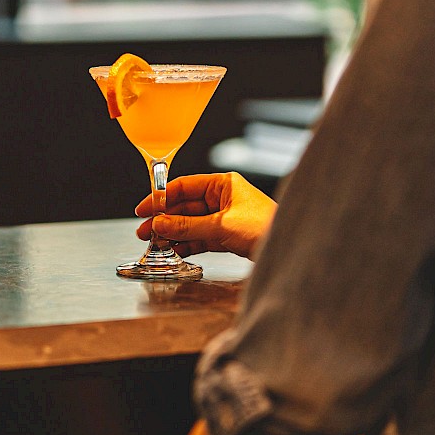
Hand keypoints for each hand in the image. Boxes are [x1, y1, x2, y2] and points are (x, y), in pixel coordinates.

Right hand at [135, 172, 276, 259]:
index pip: (184, 186)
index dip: (161, 197)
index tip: (144, 209)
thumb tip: (160, 223)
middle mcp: (223, 198)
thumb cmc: (265, 228)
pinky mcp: (228, 235)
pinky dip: (187, 243)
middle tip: (145, 232)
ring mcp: (225, 217)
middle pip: (185, 207)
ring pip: (191, 224)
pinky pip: (201, 237)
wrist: (290, 248)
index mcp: (223, 184)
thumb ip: (188, 226)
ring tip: (155, 244)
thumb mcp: (221, 226)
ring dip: (174, 234)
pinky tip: (175, 250)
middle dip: (164, 220)